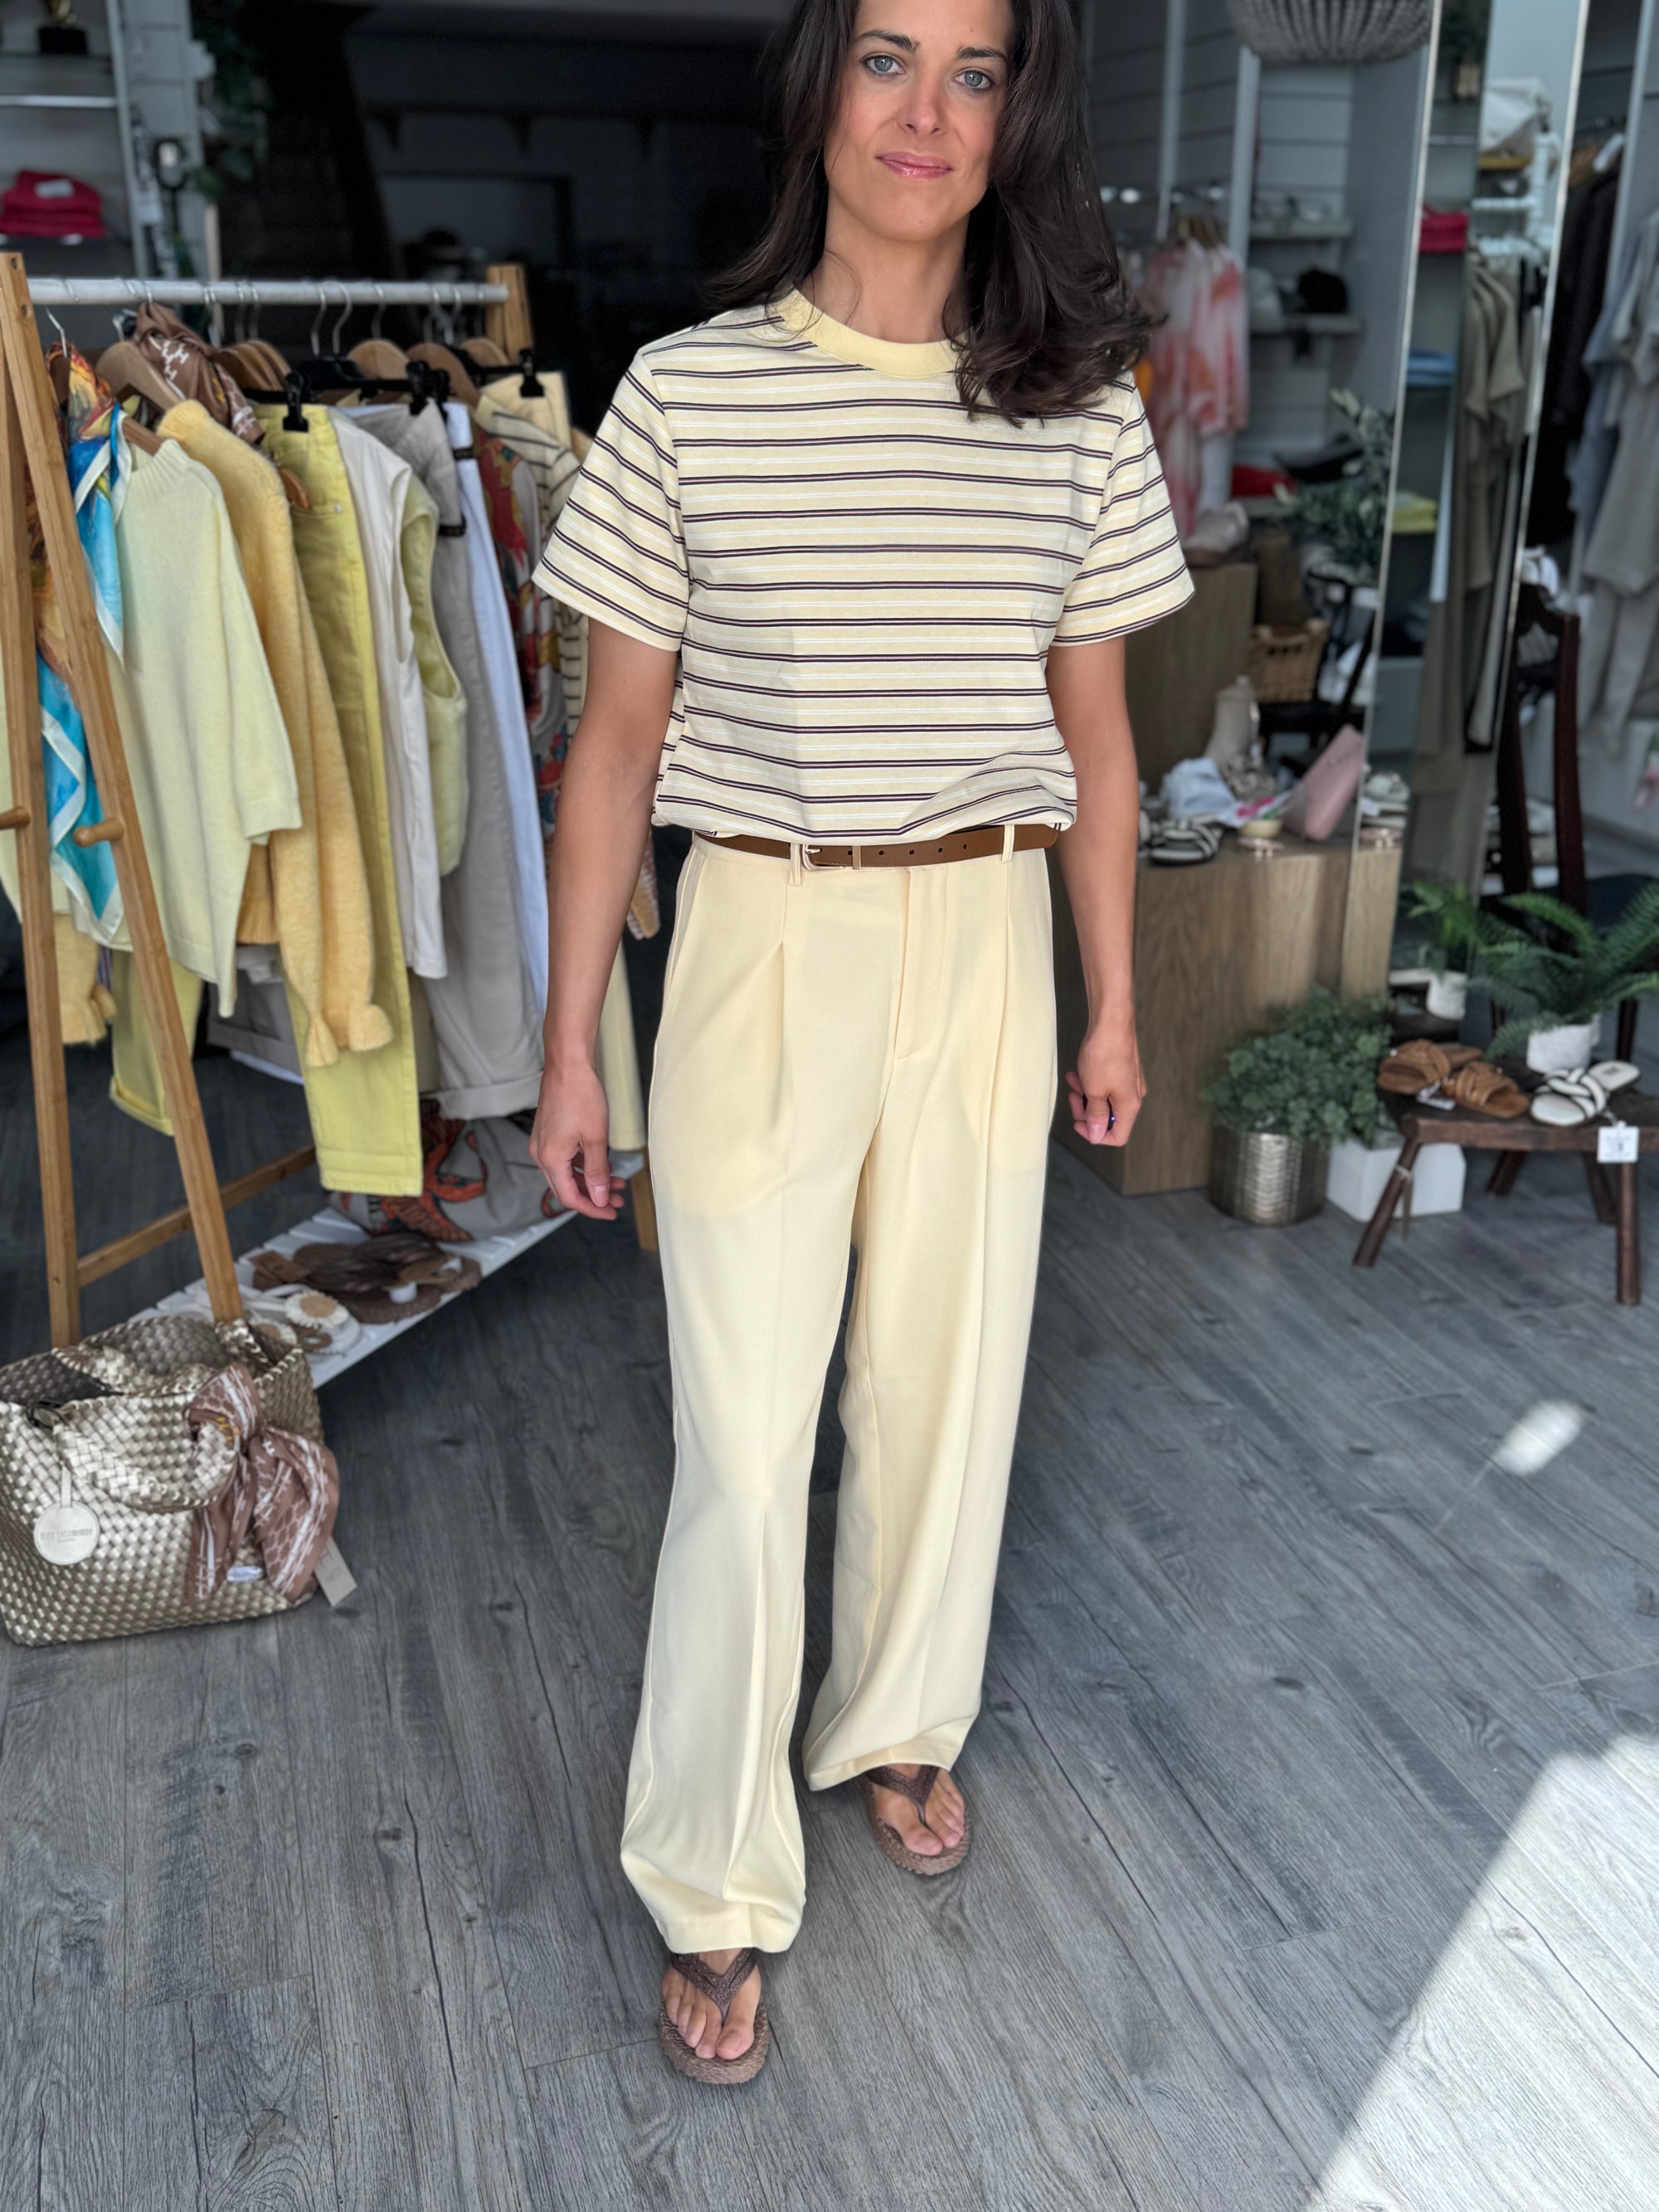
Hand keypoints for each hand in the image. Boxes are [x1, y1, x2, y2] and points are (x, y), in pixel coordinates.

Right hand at [528, 1056, 627, 1218]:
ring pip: (566, 1173)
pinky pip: (564, 1158)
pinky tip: (602, 1164)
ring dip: (590, 1180)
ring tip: (616, 1183)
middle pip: (566, 1187)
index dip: (592, 1208)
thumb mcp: (595, 1138)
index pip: (570, 1197)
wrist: (567, 1065)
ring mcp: (543, 1143)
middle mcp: (541, 1154)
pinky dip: (583, 1165)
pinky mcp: (548, 1133)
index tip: (610, 1211)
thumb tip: (600, 1198)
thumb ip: (597, 1172)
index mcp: (550, 1159)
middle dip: (593, 1197)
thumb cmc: (580, 1095)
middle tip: (616, 1200)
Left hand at [1067, 1018, 1143, 1147]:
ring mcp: (1129, 1082)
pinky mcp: (1122, 1069)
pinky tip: (1078, 1072)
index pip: (1117, 1136)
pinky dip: (1091, 1082)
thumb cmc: (1105, 1054)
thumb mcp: (1094, 1091)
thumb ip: (1096, 1116)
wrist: (1111, 1021)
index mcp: (1129, 1106)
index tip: (1079, 1123)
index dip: (1095, 1135)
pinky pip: (1105, 1084)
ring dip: (1086, 1095)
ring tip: (1074, 1081)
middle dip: (1087, 1111)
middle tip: (1073, 1098)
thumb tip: (1097, 1135)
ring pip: (1105, 1099)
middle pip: (1108, 1118)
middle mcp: (1133, 1096)